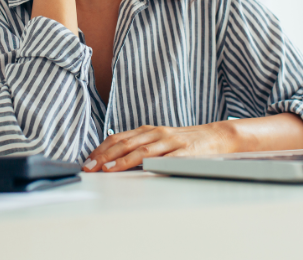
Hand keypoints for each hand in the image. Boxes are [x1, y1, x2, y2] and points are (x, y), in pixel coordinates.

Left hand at [82, 123, 234, 171]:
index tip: (88, 161)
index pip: (119, 138)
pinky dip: (154, 164)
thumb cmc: (182, 142)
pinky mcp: (186, 154)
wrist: (215, 136)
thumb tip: (112, 159)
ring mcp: (171, 143)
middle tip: (90, 167)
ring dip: (123, 161)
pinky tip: (142, 170)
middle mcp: (156, 134)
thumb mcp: (157, 140)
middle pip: (126, 143)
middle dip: (105, 156)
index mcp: (147, 130)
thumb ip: (138, 146)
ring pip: (143, 151)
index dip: (101, 149)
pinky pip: (168, 159)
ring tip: (108, 170)